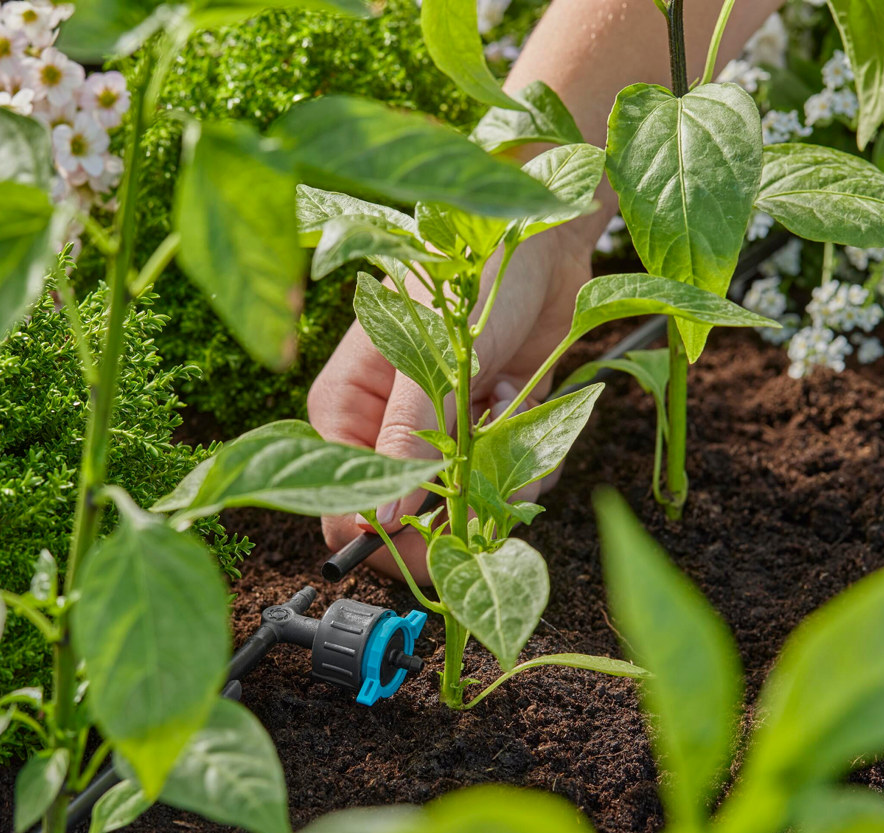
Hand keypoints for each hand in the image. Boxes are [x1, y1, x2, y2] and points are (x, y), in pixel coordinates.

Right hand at [307, 222, 595, 584]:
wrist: (544, 239)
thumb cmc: (468, 274)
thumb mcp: (431, 361)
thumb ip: (406, 440)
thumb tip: (376, 520)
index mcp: (345, 407)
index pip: (339, 502)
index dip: (380, 535)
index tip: (431, 541)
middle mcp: (384, 428)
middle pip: (401, 517)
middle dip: (452, 511)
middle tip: (486, 490)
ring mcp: (436, 434)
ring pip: (460, 507)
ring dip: (495, 480)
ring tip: (508, 416)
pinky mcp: (485, 432)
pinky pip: (502, 483)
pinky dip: (526, 462)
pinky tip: (522, 403)